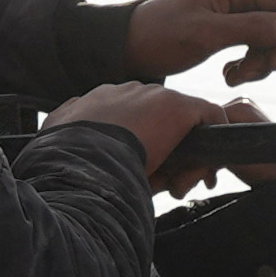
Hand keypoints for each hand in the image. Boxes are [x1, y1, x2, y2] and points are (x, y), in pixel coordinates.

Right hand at [47, 81, 226, 189]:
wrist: (81, 162)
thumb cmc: (67, 162)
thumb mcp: (61, 141)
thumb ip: (66, 129)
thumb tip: (62, 124)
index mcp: (98, 103)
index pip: (131, 119)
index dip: (142, 146)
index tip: (146, 172)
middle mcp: (126, 93)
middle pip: (160, 120)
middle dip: (168, 152)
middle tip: (171, 183)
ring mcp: (152, 96)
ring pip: (183, 122)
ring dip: (187, 155)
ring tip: (186, 182)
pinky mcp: (177, 106)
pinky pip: (210, 116)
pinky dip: (214, 139)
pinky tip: (210, 170)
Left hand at [122, 0, 275, 85]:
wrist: (131, 47)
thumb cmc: (161, 37)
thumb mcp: (206, 34)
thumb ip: (251, 28)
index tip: (267, 62)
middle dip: (272, 51)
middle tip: (247, 73)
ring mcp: (236, 6)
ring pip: (273, 35)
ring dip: (261, 61)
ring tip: (233, 76)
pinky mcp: (231, 23)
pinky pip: (258, 42)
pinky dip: (251, 62)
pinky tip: (229, 73)